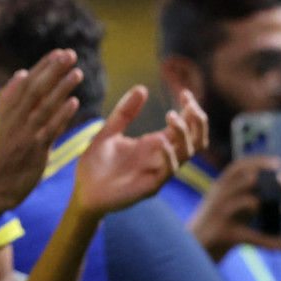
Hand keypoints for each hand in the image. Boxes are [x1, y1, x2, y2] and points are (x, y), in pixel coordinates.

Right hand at [0, 49, 81, 209]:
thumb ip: (10, 98)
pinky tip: (74, 102)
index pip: (27, 82)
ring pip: (45, 106)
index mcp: (7, 110)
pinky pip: (50, 129)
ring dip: (61, 88)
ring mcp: (25, 134)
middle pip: (36, 89)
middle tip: (70, 54)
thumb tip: (22, 72)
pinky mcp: (35, 150)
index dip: (44, 66)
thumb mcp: (0, 122)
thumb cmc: (1, 154)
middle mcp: (15, 119)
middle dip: (53, 70)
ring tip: (77, 72)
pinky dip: (62, 114)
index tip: (59, 52)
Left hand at [70, 85, 202, 218]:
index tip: (185, 92)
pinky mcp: (150, 186)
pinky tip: (160, 141)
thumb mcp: (109, 132)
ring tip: (171, 115)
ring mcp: (157, 172)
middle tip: (189, 104)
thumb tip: (142, 88)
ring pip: (186, 154)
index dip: (190, 110)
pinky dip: (169, 156)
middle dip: (197, 121)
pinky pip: (168, 172)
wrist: (83, 192)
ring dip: (184, 134)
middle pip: (195, 140)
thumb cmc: (96, 165)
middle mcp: (161, 157)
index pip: (184, 126)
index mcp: (154, 144)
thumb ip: (124, 113)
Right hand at [188, 155, 280, 261]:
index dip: (258, 162)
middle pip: (245, 180)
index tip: (279, 162)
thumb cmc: (218, 225)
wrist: (194, 248)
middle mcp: (218, 197)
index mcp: (219, 188)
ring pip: (249, 202)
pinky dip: (275, 242)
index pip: (238, 168)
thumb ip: (248, 197)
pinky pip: (254, 236)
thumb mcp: (228, 206)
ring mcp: (220, 215)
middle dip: (269, 179)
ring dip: (270, 205)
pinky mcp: (225, 235)